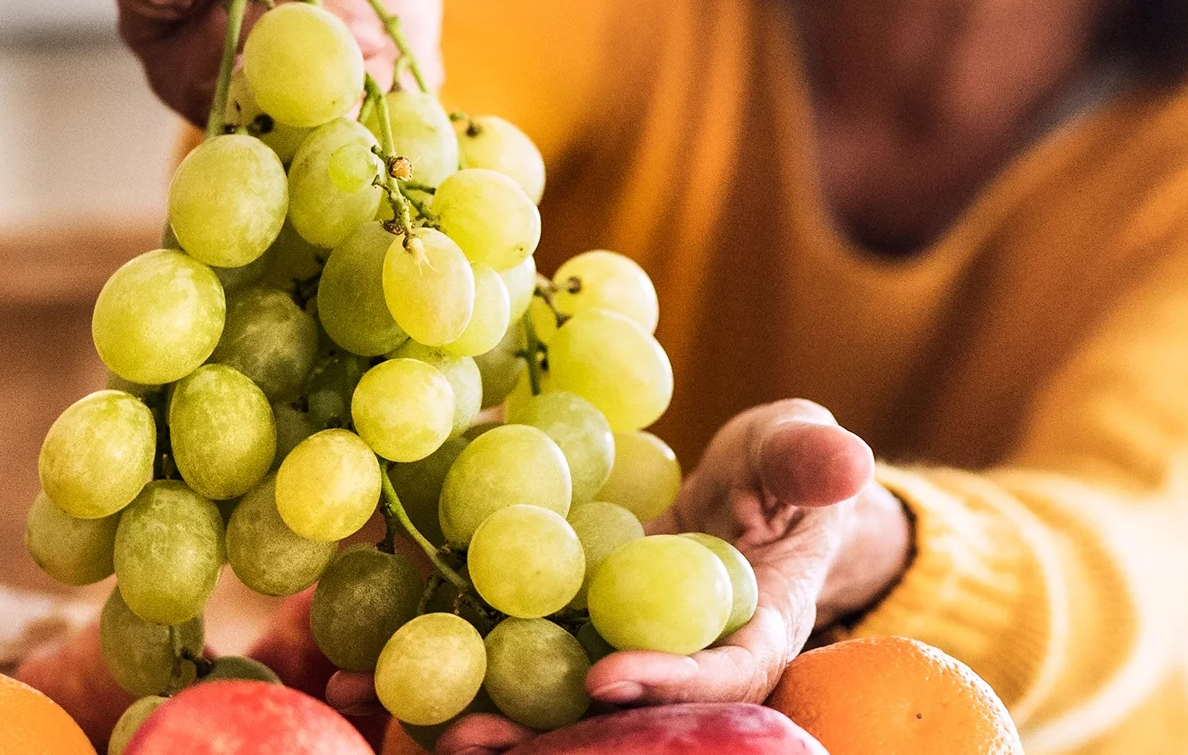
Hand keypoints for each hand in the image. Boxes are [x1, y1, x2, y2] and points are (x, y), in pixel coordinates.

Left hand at [325, 402, 911, 754]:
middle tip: (457, 739)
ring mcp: (591, 652)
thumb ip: (808, 468)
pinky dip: (415, 659)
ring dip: (452, 711)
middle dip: (529, 731)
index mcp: (740, 640)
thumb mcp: (795, 463)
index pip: (711, 673)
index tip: (609, 677)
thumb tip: (845, 459)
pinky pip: (476, 650)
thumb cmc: (779, 481)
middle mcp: (658, 663)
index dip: (663, 679)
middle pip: (597, 712)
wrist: (736, 496)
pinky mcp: (535, 628)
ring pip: (522, 695)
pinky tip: (342, 666)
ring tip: (374, 713)